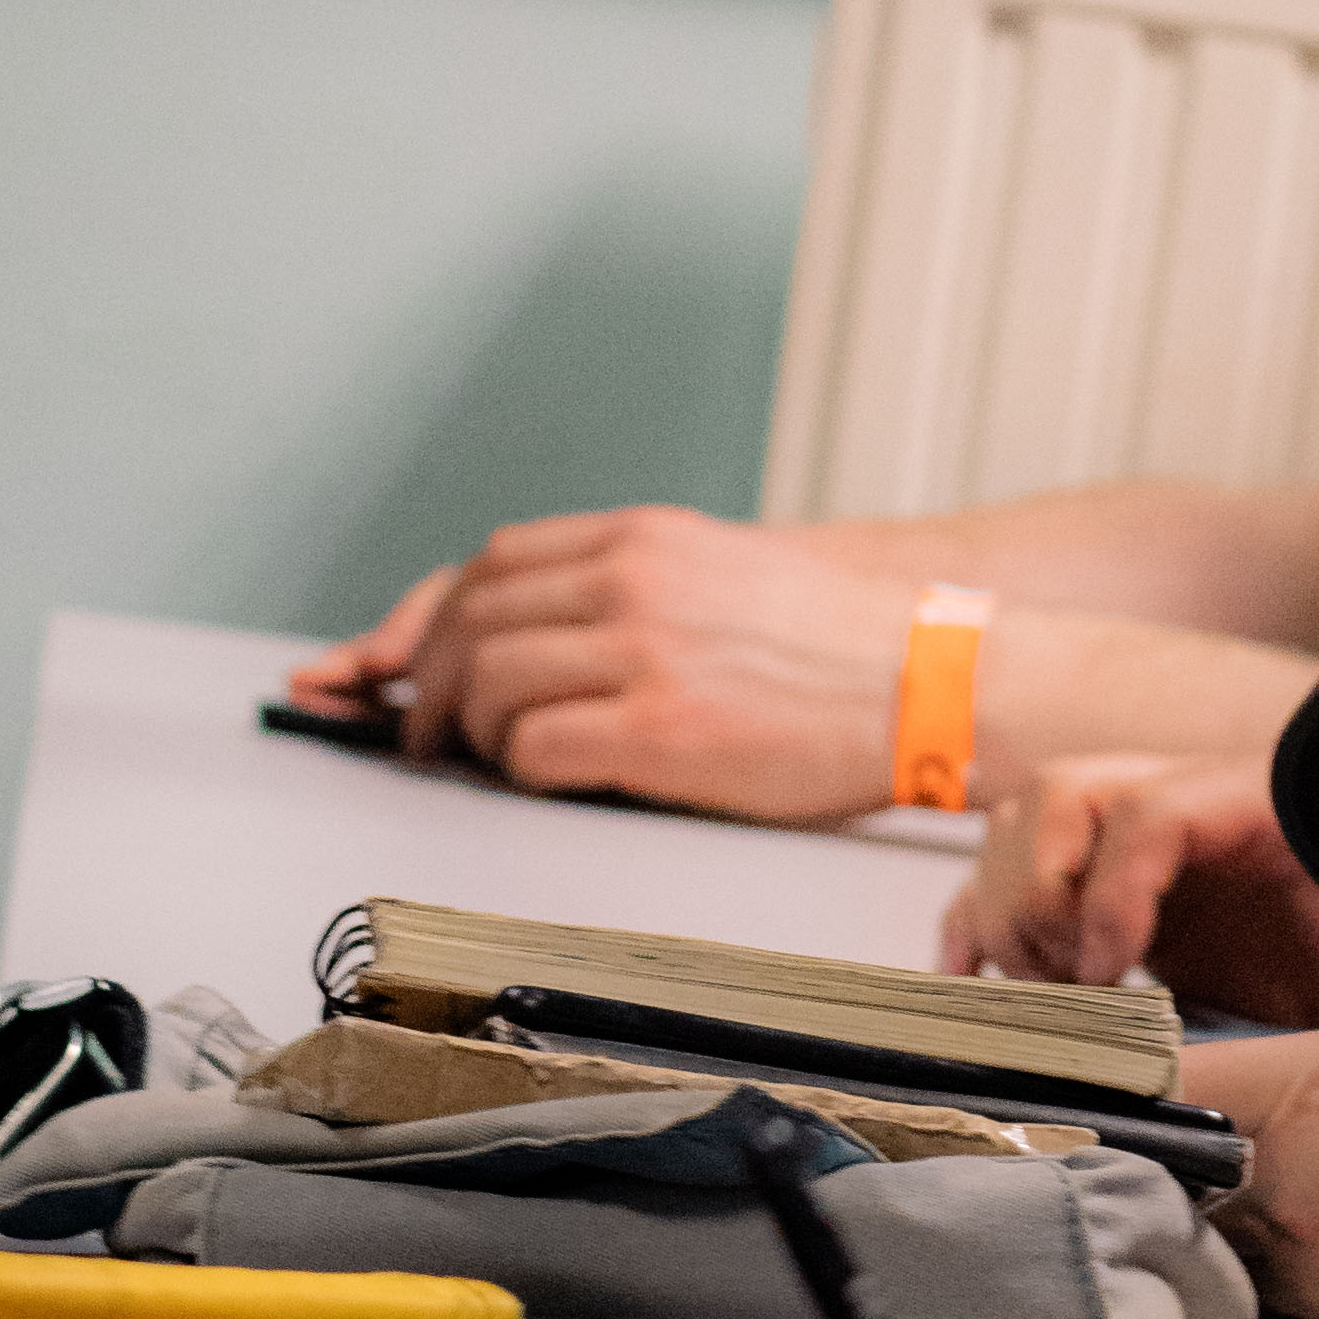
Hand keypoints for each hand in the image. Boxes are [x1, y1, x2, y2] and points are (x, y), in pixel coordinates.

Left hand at [292, 505, 908, 818]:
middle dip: (423, 682)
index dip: (420, 618)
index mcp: (648, 538)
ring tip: (481, 762)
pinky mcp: (662, 731)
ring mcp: (645, 652)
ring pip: (487, 685)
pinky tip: (540, 781)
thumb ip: (630, 589)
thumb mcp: (725, 576)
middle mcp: (635, 581)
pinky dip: (515, 773)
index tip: (380, 662)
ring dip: (463, 733)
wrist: (939, 680)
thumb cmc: (843, 645)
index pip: (489, 564)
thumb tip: (530, 635)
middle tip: (421, 731)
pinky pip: (533, 752)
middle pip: (470, 621)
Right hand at [948, 749, 1318, 1028]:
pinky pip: (996, 868)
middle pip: (1059, 795)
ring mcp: (1122, 829)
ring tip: (1051, 990)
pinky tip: (976, 985)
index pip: (1148, 813)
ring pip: (1018, 821)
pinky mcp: (1090, 874)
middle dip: (1044, 895)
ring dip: (1008, 908)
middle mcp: (1174, 799)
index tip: (1110, 973)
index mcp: (1247, 805)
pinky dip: (972, 921)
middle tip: (1076, 986)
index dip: (1113, 892)